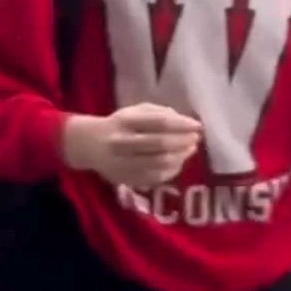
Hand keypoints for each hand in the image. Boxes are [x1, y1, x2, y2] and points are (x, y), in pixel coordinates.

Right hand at [63, 104, 201, 191]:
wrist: (92, 145)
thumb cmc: (121, 124)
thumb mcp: (136, 111)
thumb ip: (160, 113)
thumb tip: (185, 122)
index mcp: (126, 121)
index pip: (159, 123)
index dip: (182, 125)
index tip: (198, 125)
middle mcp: (123, 143)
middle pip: (160, 144)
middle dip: (183, 141)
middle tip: (196, 138)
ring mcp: (124, 163)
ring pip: (159, 164)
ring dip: (180, 157)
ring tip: (190, 149)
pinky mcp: (127, 179)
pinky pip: (155, 177)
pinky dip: (171, 170)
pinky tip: (178, 162)